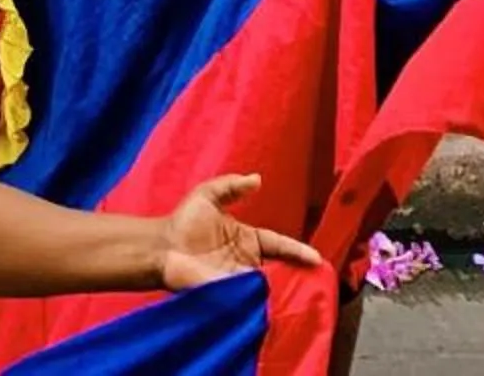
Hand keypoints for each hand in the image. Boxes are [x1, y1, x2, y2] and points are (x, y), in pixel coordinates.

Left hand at [158, 172, 324, 289]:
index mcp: (248, 239)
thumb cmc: (184, 220)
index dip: (297, 251)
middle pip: (280, 269)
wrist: (163, 246)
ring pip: (269, 287)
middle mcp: (248, 262)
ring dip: (285, 290)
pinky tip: (279, 305)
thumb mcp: (209, 195)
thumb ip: (232, 186)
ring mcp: (239, 280)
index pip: (278, 244)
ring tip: (308, 294)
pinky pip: (250, 300)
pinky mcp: (228, 295)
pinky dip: (264, 303)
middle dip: (298, 274)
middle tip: (320, 281)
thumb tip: (257, 178)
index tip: (316, 258)